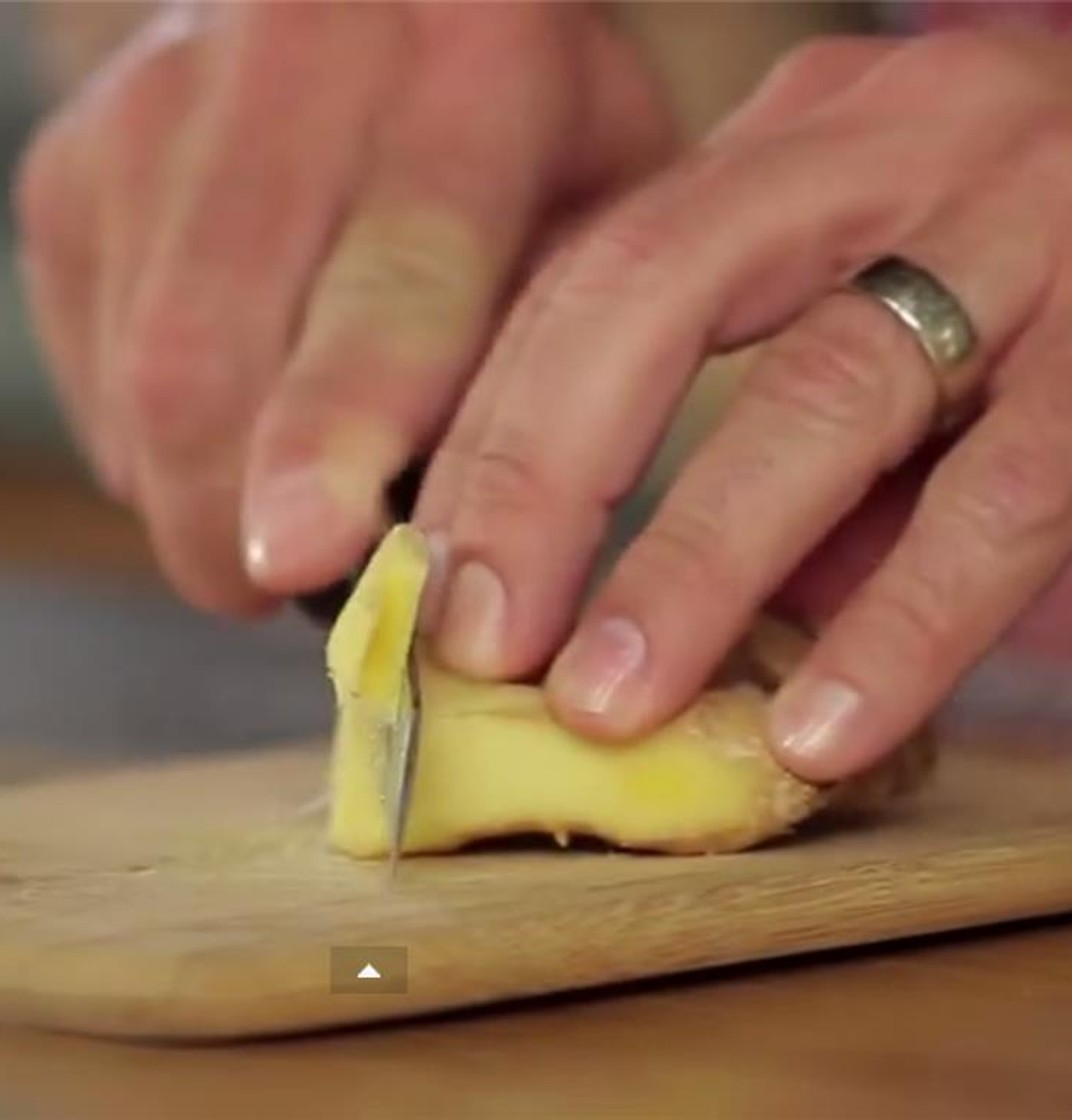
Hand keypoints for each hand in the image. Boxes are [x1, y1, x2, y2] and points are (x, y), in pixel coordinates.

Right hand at [14, 0, 673, 614]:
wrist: (372, 7)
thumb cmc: (516, 137)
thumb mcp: (599, 218)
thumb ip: (541, 365)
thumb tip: (448, 563)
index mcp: (466, 69)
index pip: (391, 283)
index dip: (335, 433)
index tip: (299, 557)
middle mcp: (283, 68)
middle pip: (203, 362)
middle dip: (228, 524)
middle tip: (286, 584)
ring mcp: (144, 115)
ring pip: (134, 389)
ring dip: (198, 494)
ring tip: (280, 479)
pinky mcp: (61, 171)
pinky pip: (94, 384)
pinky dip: (158, 445)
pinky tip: (231, 405)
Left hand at [413, 29, 1071, 779]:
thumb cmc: (1022, 265)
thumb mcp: (870, 287)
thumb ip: (759, 419)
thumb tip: (640, 610)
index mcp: (788, 144)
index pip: (591, 278)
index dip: (495, 435)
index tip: (429, 580)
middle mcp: (890, 149)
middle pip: (653, 296)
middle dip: (542, 482)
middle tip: (480, 645)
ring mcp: (1023, 233)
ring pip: (819, 396)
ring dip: (694, 567)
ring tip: (608, 704)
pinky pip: (1003, 499)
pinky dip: (897, 625)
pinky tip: (819, 728)